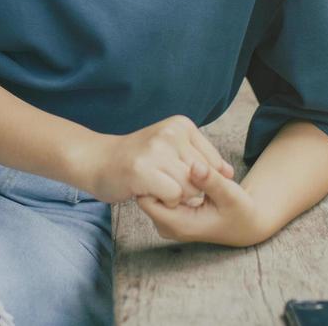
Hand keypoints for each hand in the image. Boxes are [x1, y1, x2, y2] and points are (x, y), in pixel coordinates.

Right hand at [76, 115, 235, 206]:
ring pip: (191, 188)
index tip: (177, 178)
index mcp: (181, 124)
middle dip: (189, 190)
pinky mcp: (143, 169)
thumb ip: (201, 159)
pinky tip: (149, 192)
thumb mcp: (172, 150)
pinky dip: (165, 202)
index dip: (201, 181)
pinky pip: (174, 196)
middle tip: (163, 183)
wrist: (97, 161)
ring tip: (156, 186)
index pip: (213, 163)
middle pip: (203, 177)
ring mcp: (156, 149)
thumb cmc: (138, 160)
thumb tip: (230, 173)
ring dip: (176, 197)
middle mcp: (171, 132)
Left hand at [134, 161, 267, 246]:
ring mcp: (168, 221)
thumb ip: (211, 181)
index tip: (172, 163)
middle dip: (159, 176)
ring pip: (153, 192)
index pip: (147, 199)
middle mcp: (169, 226)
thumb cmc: (241, 211)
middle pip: (147, 194)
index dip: (155, 179)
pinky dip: (170, 181)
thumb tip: (194, 165)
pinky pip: (160, 193)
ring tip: (185, 168)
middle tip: (177, 160)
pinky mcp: (171, 213)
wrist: (247, 224)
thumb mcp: (231, 195)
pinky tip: (186, 173)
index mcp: (180, 225)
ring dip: (165, 177)